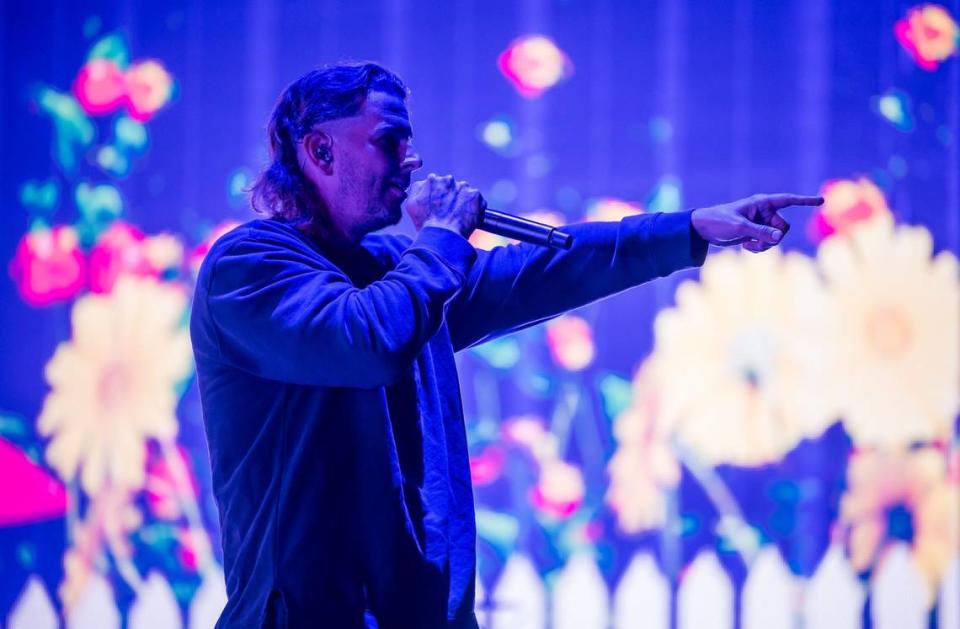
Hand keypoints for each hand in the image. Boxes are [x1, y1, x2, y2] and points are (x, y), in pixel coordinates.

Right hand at [404, 173, 484, 238]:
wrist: (443, 236)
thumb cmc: (426, 223)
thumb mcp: (411, 204)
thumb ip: (417, 188)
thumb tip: (424, 184)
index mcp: (432, 180)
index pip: (438, 184)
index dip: (438, 196)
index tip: (439, 206)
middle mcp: (448, 180)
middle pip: (451, 187)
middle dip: (451, 196)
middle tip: (448, 212)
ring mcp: (463, 187)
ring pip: (464, 192)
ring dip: (462, 201)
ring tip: (457, 215)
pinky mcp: (475, 195)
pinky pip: (476, 199)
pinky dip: (473, 207)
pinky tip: (466, 217)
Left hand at [691, 193, 823, 252]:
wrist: (704, 229)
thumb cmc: (719, 221)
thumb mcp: (739, 227)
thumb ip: (760, 231)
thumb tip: (779, 237)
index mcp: (762, 203)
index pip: (788, 201)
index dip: (805, 201)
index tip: (822, 200)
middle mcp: (765, 212)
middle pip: (784, 227)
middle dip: (774, 237)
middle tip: (757, 241)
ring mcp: (762, 224)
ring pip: (777, 238)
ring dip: (765, 245)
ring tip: (748, 245)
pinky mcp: (757, 234)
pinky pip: (768, 243)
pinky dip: (760, 248)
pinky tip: (746, 247)